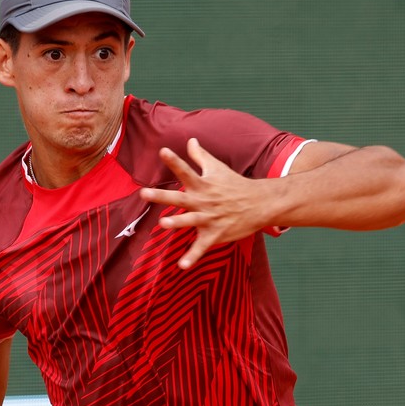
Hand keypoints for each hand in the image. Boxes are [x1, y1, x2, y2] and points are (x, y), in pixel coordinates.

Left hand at [139, 138, 271, 268]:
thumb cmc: (236, 185)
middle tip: (144, 193)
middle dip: (162, 196)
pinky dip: (192, 257)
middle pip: (180, 198)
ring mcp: (209, 218)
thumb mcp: (218, 168)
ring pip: (190, 221)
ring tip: (163, 224)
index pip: (186, 170)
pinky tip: (182, 266)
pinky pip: (201, 247)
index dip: (174, 161)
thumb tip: (190, 139)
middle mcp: (203, 201)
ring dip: (177, 222)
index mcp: (202, 184)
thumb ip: (200, 155)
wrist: (260, 204)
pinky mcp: (215, 234)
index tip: (163, 151)